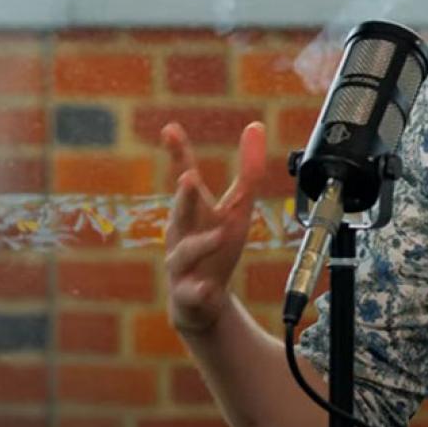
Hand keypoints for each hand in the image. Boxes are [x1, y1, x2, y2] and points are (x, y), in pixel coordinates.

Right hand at [162, 121, 264, 336]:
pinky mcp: (190, 295)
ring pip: (186, 254)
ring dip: (202, 243)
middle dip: (184, 195)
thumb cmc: (215, 245)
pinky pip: (193, 293)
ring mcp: (183, 265)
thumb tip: (256, 126)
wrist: (200, 300)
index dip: (178, 153)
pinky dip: (200, 290)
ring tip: (220, 234)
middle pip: (181, 212)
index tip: (170, 129)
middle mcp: (182, 234)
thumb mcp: (237, 208)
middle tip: (189, 176)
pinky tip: (208, 288)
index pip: (184, 177)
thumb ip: (248, 170)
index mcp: (193, 211)